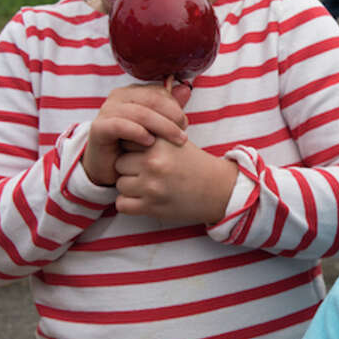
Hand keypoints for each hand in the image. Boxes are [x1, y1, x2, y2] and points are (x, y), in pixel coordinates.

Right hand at [82, 82, 189, 186]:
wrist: (110, 168)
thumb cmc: (135, 146)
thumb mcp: (156, 128)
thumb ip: (169, 108)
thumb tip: (186, 90)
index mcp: (132, 92)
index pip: (158, 92)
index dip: (175, 107)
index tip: (185, 124)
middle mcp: (118, 97)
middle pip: (152, 100)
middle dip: (172, 116)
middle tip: (183, 134)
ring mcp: (107, 111)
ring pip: (140, 113)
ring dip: (162, 126)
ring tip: (175, 140)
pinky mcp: (99, 128)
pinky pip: (120, 125)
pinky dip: (138, 132)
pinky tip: (150, 142)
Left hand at [113, 137, 237, 224]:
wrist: (219, 190)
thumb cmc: (195, 164)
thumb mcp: (176, 140)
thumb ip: (151, 134)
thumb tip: (120, 132)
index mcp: (160, 142)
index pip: (126, 140)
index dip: (133, 148)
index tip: (142, 153)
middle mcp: (154, 163)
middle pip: (119, 164)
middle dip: (129, 168)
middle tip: (146, 172)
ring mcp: (152, 186)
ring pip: (120, 184)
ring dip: (130, 187)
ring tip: (148, 186)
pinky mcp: (152, 207)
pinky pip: (122, 204)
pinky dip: (129, 204)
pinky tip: (143, 199)